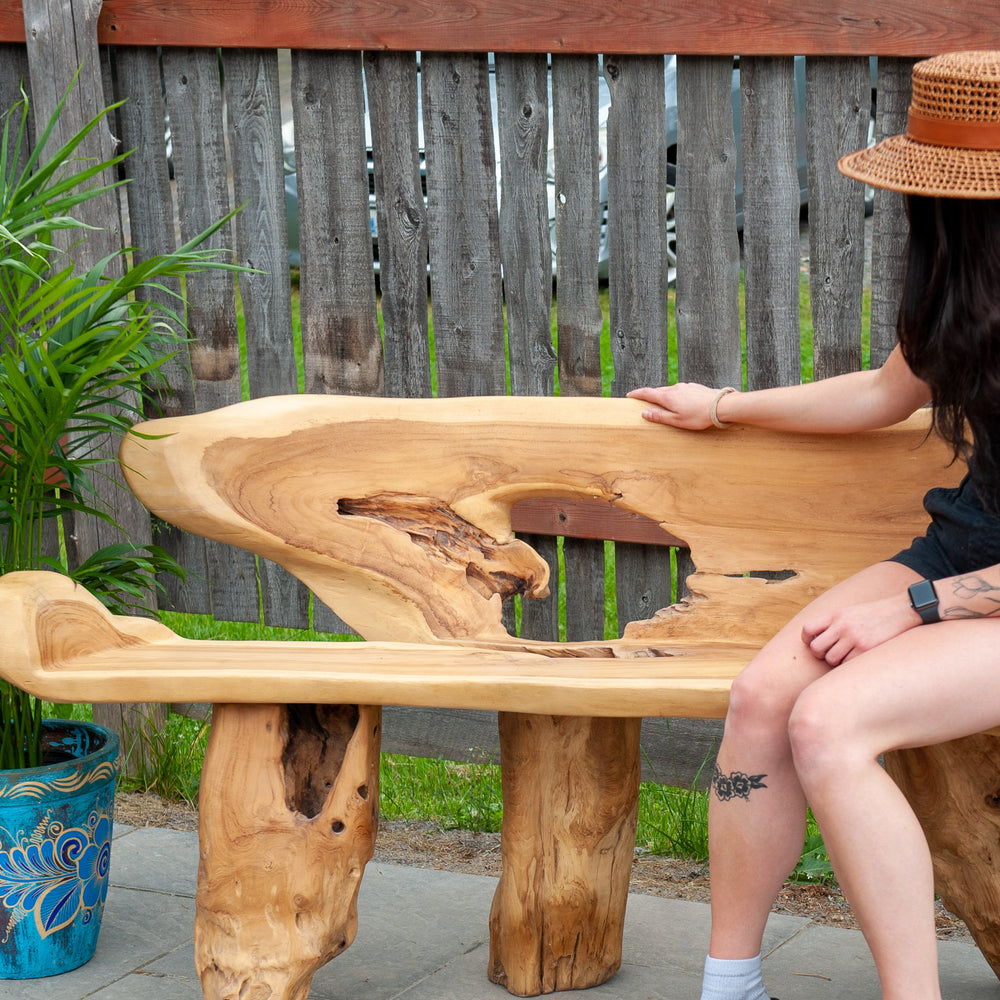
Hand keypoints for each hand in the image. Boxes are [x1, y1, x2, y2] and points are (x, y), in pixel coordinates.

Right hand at [627, 383, 723, 429]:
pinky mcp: (694, 387)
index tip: (629, 395)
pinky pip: (680, 391)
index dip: (637, 394)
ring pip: (670, 390)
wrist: (720, 405)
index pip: (647, 393)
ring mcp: (685, 386)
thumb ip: (660, 416)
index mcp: (668, 397)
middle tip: (643, 400)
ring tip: (663, 404)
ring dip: (664, 396)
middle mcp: (675, 388)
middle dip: (650, 395)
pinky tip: (681, 403)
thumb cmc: (698, 416)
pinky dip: (675, 396)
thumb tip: (645, 413)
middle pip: (658, 391)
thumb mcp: (676, 420)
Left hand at [800, 593, 921, 665]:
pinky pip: (848, 664)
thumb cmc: (875, 613)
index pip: (807, 629)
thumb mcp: (850, 611)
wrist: (902, 610)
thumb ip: (834, 622)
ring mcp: (854, 638)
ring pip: (831, 659)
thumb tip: (817, 638)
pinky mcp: (866, 649)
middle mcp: (842, 626)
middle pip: (816, 648)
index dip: (807, 640)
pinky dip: (850, 664)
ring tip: (847, 655)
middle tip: (832, 653)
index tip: (814, 644)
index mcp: (835, 615)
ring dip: (836, 661)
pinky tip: (858, 658)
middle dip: (821, 654)